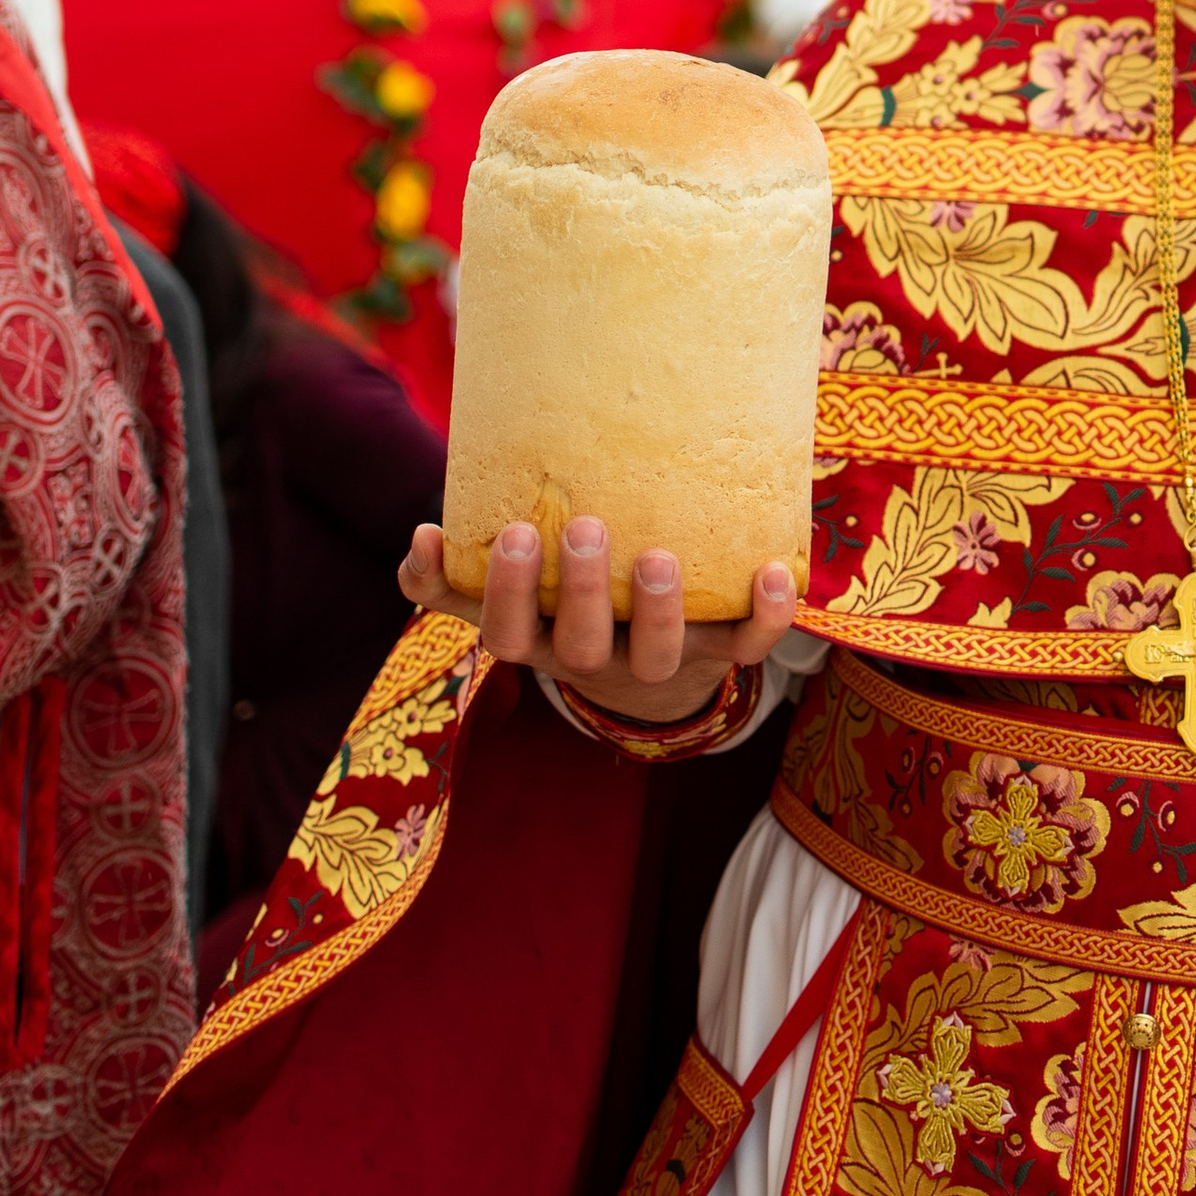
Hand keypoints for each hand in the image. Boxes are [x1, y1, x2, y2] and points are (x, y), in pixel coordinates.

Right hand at [397, 519, 804, 726]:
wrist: (646, 667)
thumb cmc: (561, 607)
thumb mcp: (506, 599)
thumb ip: (450, 577)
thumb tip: (421, 536)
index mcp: (541, 642)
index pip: (509, 635)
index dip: (507, 593)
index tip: (513, 531)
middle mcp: (596, 660)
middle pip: (582, 647)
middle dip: (582, 592)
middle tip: (583, 527)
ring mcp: (660, 661)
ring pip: (659, 656)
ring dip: (660, 610)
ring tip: (658, 556)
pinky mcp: (718, 653)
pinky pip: (748, 646)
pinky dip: (768, 616)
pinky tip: (774, 571)